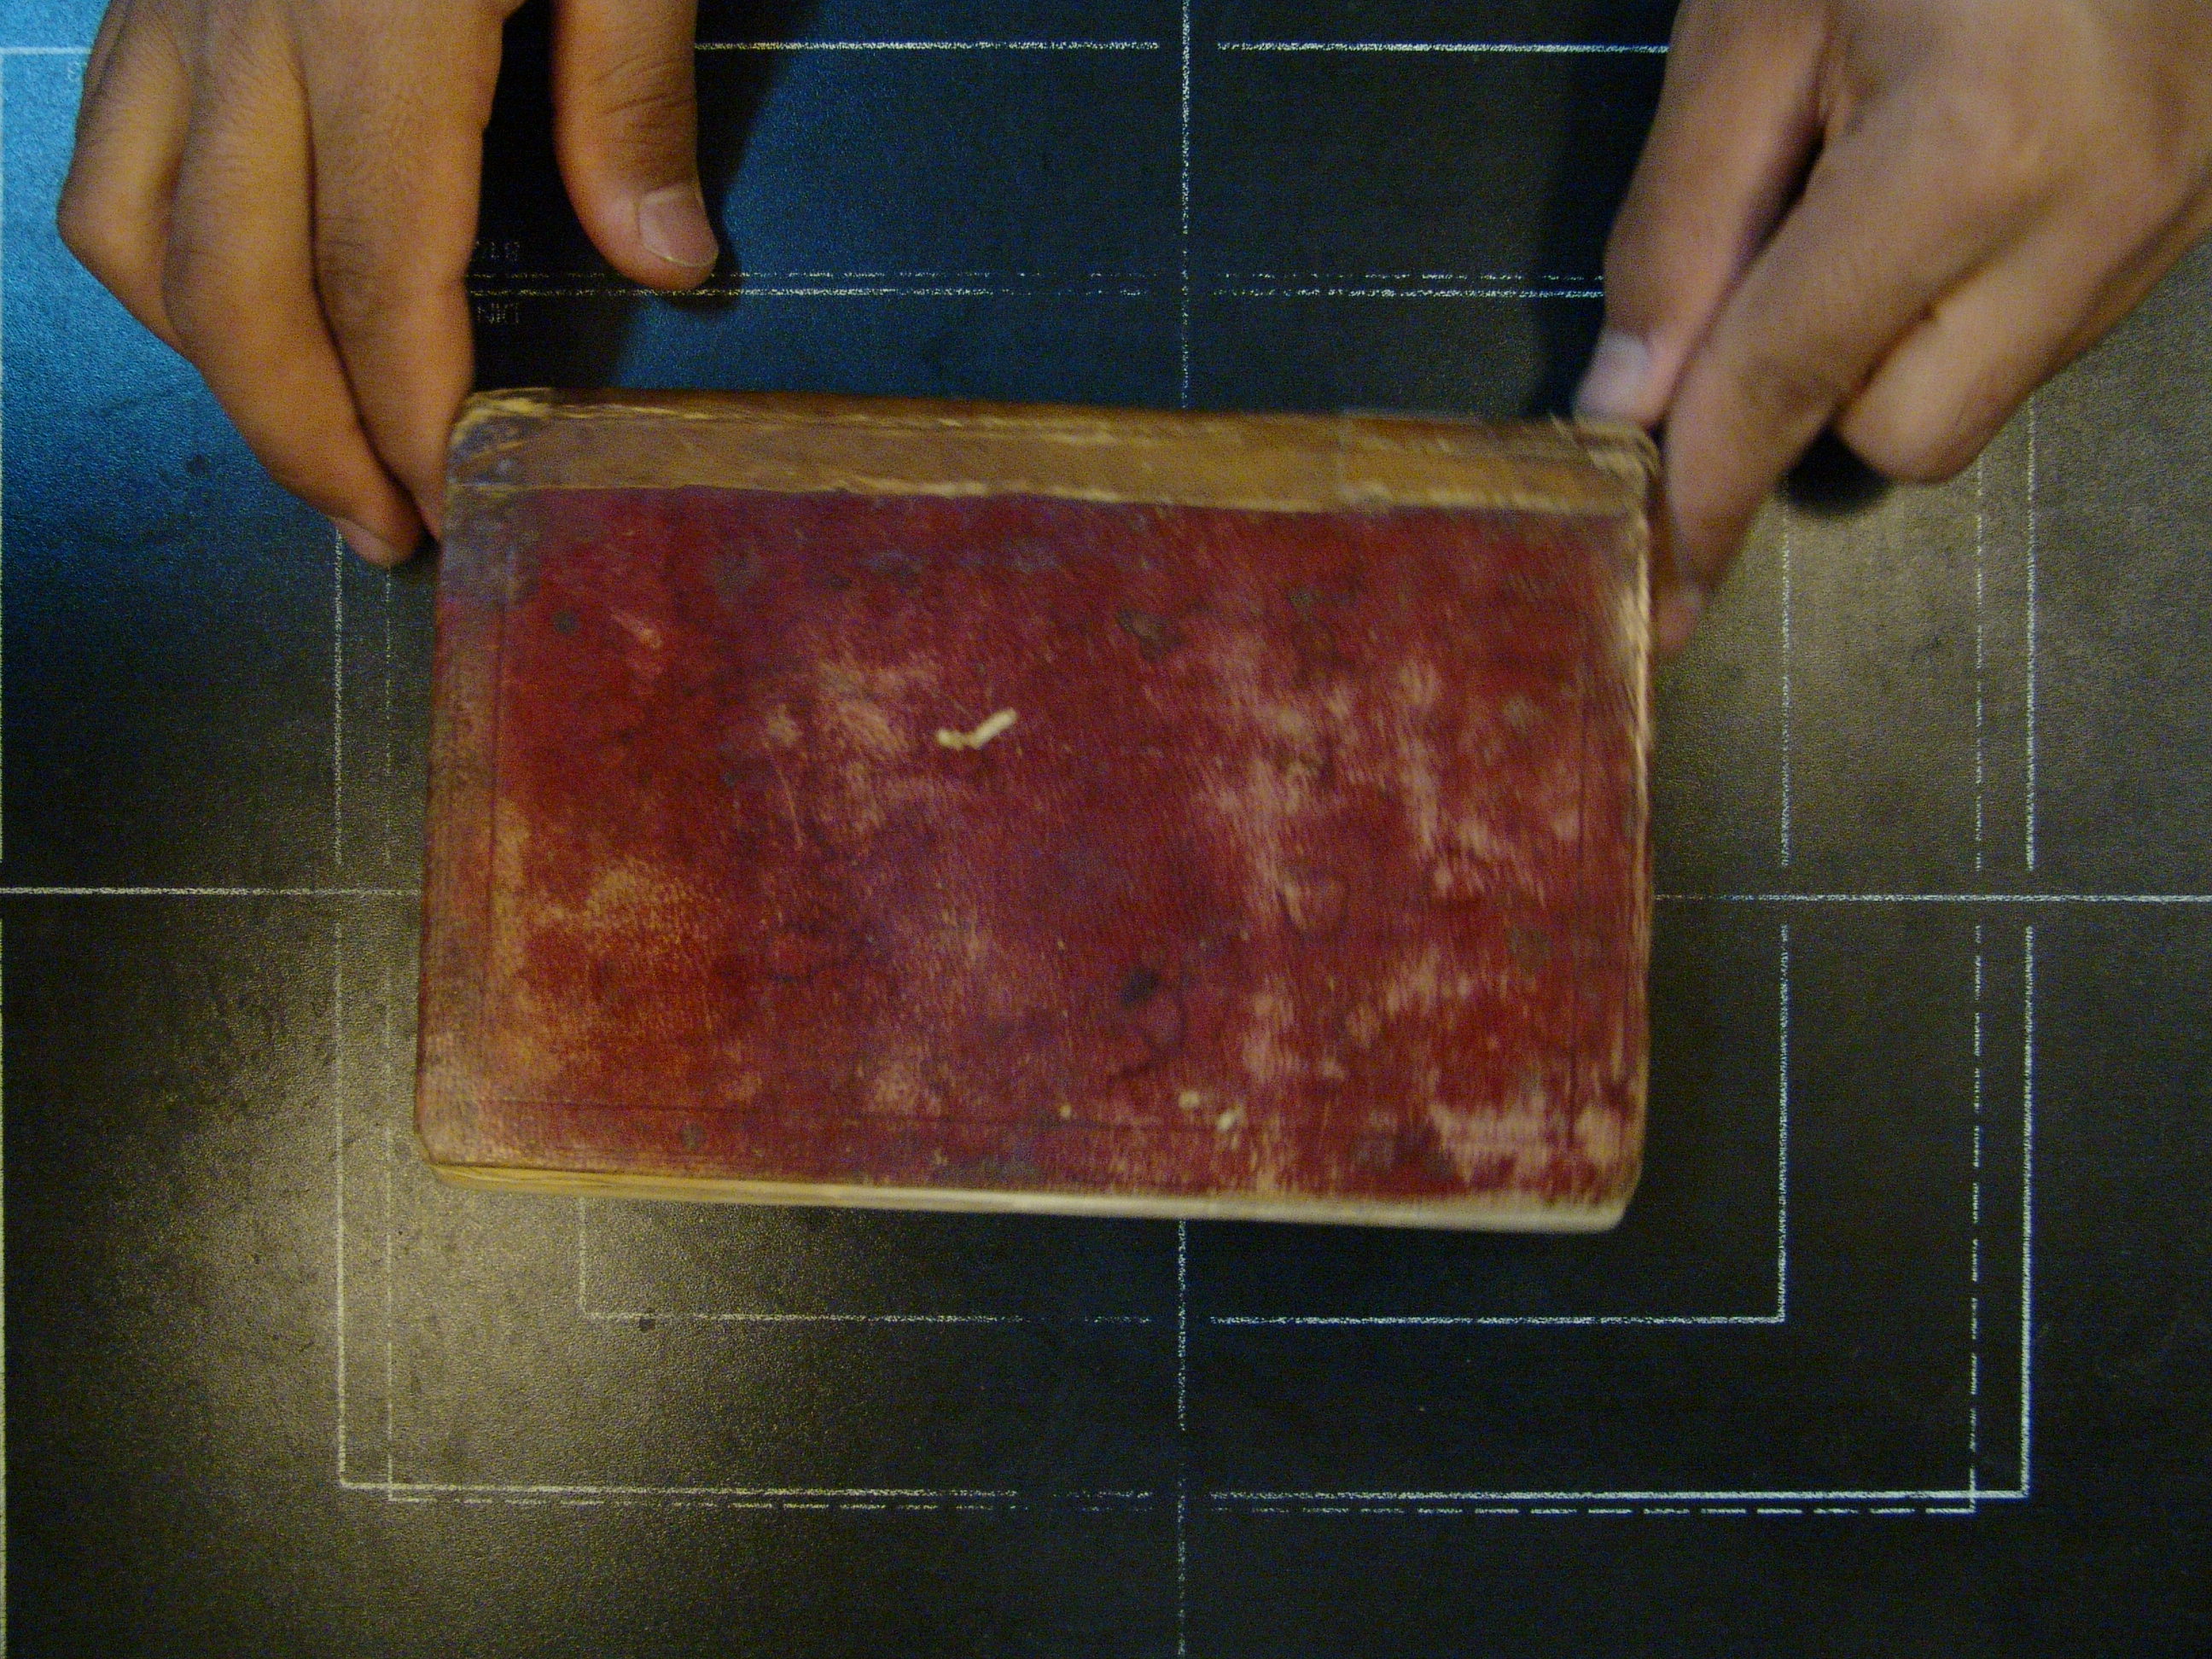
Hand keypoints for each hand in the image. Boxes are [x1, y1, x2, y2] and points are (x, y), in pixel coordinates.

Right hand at [57, 0, 719, 564]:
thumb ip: (626, 92)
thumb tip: (667, 268)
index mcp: (372, 22)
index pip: (378, 281)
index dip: (407, 419)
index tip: (449, 508)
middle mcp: (239, 18)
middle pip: (226, 292)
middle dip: (299, 438)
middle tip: (381, 532)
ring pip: (125, 226)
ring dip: (210, 359)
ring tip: (311, 434)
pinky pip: (106, 144)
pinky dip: (158, 254)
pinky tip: (236, 293)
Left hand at [1578, 0, 2211, 655]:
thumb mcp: (1752, 19)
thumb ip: (1682, 226)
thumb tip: (1630, 401)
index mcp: (1976, 151)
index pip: (1788, 385)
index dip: (1700, 499)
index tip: (1657, 599)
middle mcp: (2103, 210)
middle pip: (1903, 437)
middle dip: (1815, 384)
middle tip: (1793, 230)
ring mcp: (2175, 213)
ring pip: (1978, 397)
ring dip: (1894, 339)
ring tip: (1887, 170)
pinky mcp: (2202, 204)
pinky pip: (2044, 330)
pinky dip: (1968, 296)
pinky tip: (1962, 170)